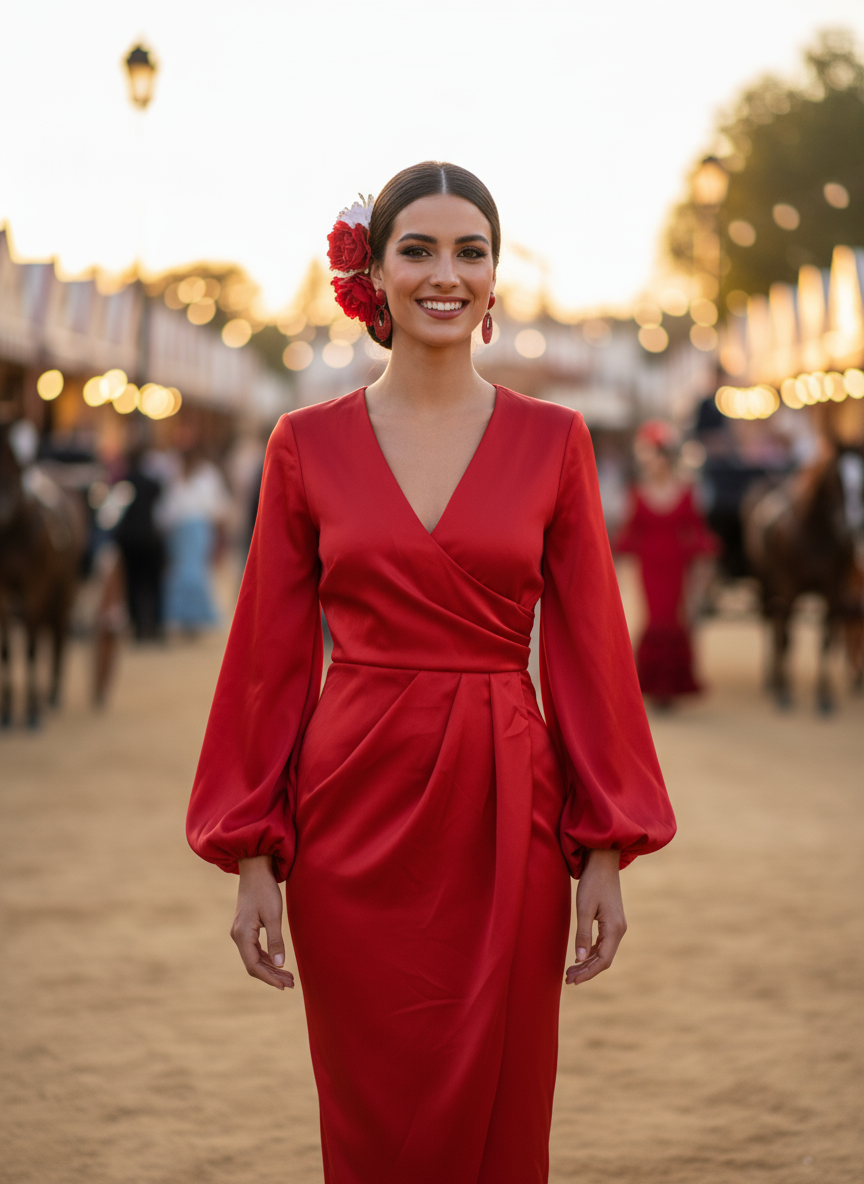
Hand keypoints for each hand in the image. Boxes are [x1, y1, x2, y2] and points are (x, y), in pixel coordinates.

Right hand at [231, 856, 294, 990]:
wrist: (255, 869)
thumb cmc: (265, 890)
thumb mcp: (273, 915)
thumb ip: (275, 940)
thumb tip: (280, 963)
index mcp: (242, 935)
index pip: (254, 966)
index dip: (269, 978)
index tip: (284, 986)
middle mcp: (238, 936)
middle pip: (254, 964)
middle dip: (272, 975)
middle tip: (291, 984)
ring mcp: (240, 932)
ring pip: (254, 958)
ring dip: (271, 968)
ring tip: (289, 977)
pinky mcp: (245, 928)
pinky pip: (254, 949)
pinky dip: (267, 957)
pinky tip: (279, 962)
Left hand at [565, 848, 626, 985]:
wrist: (602, 862)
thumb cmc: (592, 883)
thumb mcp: (584, 908)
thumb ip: (582, 934)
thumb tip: (579, 958)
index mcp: (615, 929)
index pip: (603, 960)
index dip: (587, 973)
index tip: (572, 980)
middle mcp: (619, 930)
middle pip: (604, 959)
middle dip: (586, 971)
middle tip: (568, 979)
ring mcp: (617, 926)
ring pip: (603, 952)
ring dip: (588, 963)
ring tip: (570, 971)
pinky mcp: (612, 921)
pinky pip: (603, 943)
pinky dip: (591, 952)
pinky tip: (580, 956)